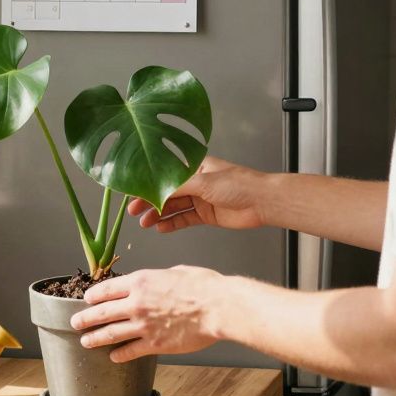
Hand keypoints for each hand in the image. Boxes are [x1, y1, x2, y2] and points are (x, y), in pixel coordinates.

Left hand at [69, 266, 226, 362]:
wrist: (218, 307)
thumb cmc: (203, 285)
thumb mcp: (176, 271)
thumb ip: (160, 278)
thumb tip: (158, 280)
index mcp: (140, 281)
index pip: (106, 289)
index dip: (93, 296)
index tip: (86, 299)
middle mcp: (136, 303)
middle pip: (101, 312)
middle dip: (85, 318)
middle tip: (76, 322)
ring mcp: (143, 325)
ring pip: (110, 333)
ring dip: (95, 338)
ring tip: (85, 341)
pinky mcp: (154, 343)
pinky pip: (130, 350)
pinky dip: (119, 354)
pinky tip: (113, 356)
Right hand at [128, 156, 265, 232]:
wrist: (262, 202)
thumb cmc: (239, 184)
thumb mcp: (204, 182)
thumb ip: (178, 186)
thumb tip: (156, 190)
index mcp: (195, 167)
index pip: (165, 175)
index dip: (149, 183)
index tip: (134, 192)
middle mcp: (196, 182)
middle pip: (167, 192)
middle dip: (150, 201)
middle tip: (135, 211)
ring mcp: (200, 199)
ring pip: (174, 207)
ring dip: (159, 214)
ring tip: (146, 223)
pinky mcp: (206, 215)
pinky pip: (184, 219)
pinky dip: (172, 224)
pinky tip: (161, 228)